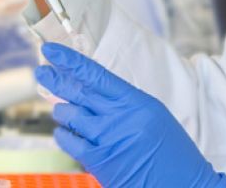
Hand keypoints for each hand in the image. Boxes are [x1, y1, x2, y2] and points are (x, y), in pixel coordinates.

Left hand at [35, 44, 225, 187]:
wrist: (183, 184)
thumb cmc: (171, 154)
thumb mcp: (153, 117)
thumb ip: (124, 104)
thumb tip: (92, 93)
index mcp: (137, 102)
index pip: (96, 74)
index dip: (70, 61)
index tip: (52, 50)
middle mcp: (120, 117)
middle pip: (78, 91)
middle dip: (56, 79)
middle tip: (41, 71)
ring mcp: (107, 139)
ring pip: (70, 116)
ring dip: (63, 111)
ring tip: (63, 110)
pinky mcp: (98, 161)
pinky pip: (69, 141)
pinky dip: (63, 135)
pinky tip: (64, 132)